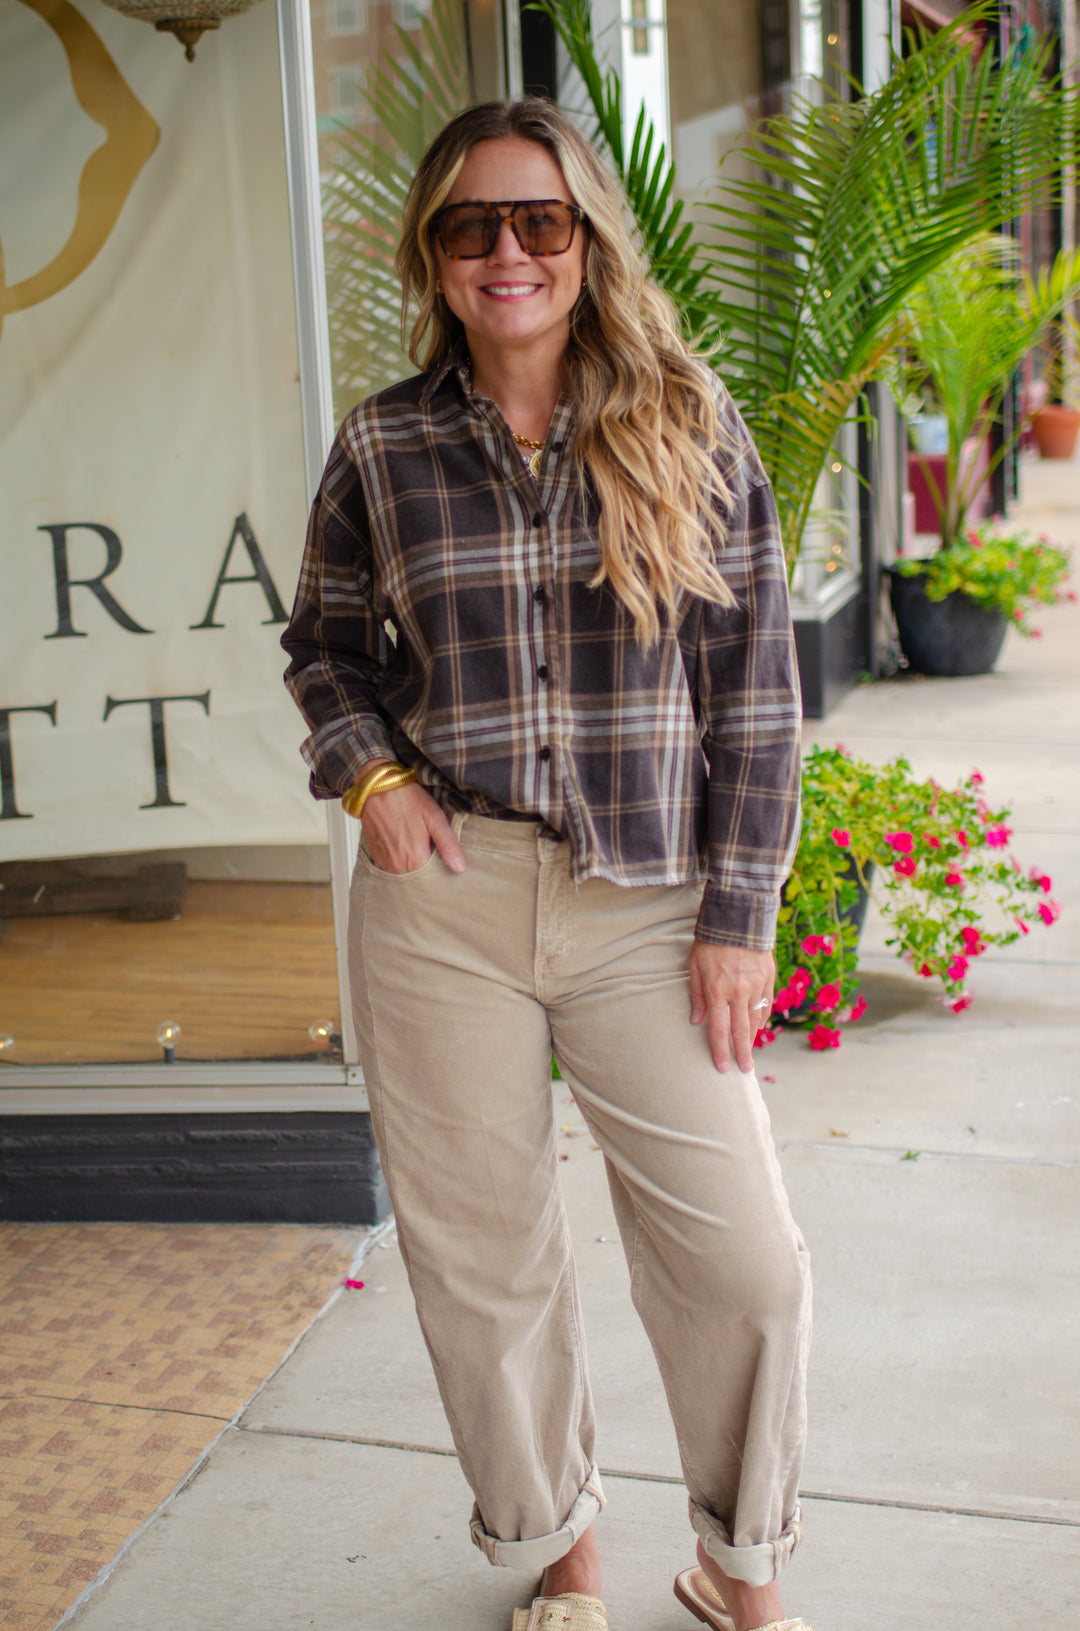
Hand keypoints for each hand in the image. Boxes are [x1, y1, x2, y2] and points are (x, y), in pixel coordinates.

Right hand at [357, 766, 465, 874]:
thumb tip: (459, 868)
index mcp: (415, 857)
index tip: (444, 859)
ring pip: (405, 875)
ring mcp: (384, 862)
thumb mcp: (434, 817)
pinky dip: (399, 863)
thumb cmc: (406, 798)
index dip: (441, 869)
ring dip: (413, 867)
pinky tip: (404, 847)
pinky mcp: (375, 857)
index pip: (434, 877)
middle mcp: (397, 865)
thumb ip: (447, 844)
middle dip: (427, 870)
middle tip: (431, 850)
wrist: (375, 787)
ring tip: (417, 847)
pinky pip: (391, 869)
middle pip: (419, 879)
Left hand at [687, 941, 773, 1074]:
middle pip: (742, 1031)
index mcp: (717, 990)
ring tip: (749, 1051)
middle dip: (742, 1054)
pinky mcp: (768, 978)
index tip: (722, 1068)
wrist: (737, 917)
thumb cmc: (709, 941)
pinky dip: (762, 1018)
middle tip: (745, 1071)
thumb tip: (697, 1021)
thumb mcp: (694, 966)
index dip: (720, 1052)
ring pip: (756, 1019)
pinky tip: (757, 1027)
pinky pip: (766, 1005)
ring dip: (752, 1037)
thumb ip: (696, 995)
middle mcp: (738, 991)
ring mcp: (756, 985)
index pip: (719, 1030)